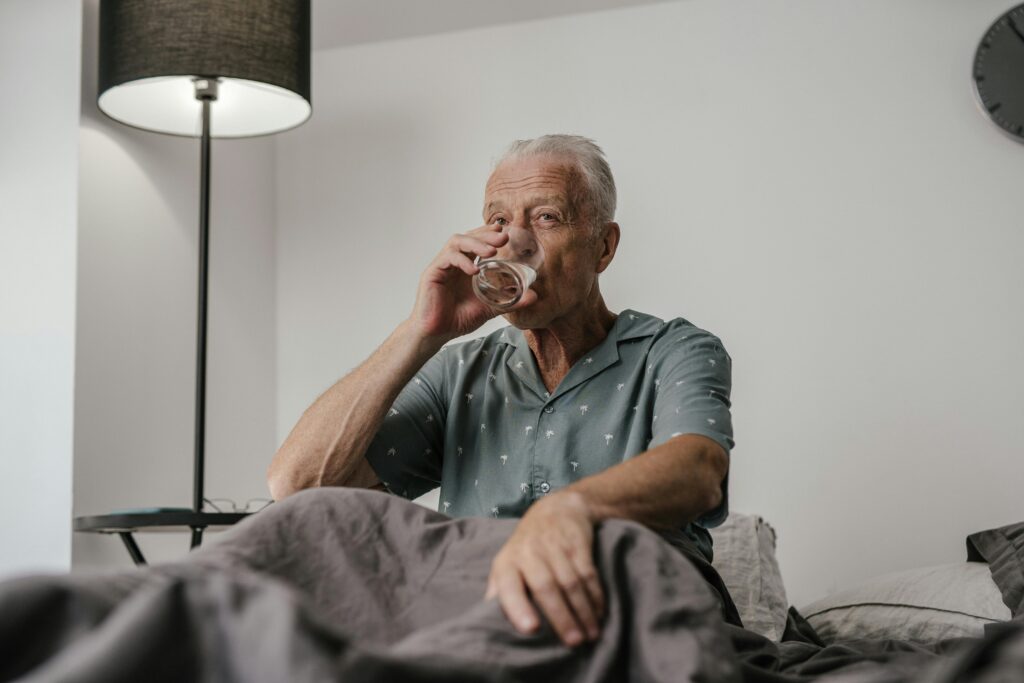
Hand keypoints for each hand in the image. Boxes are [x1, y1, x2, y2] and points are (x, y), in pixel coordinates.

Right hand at [408, 224, 538, 341]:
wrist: (436, 334)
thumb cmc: (457, 319)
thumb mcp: (489, 308)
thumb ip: (510, 301)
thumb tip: (535, 296)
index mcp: (465, 266)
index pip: (476, 241)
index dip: (489, 233)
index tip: (505, 232)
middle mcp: (453, 262)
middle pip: (468, 237)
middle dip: (486, 235)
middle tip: (503, 237)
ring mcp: (442, 266)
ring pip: (457, 242)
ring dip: (476, 243)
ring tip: (491, 251)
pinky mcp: (432, 273)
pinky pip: (447, 259)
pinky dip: (462, 261)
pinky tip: (474, 270)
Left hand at [485, 491, 604, 646]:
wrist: (556, 509)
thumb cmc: (527, 548)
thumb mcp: (507, 563)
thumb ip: (499, 591)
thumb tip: (488, 624)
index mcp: (507, 563)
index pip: (509, 585)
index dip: (518, 607)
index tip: (531, 629)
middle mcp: (529, 552)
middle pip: (546, 586)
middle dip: (561, 616)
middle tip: (573, 642)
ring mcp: (555, 546)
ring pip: (571, 583)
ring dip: (583, 611)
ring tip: (591, 635)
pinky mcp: (577, 543)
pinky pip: (588, 573)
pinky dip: (596, 596)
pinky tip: (600, 613)